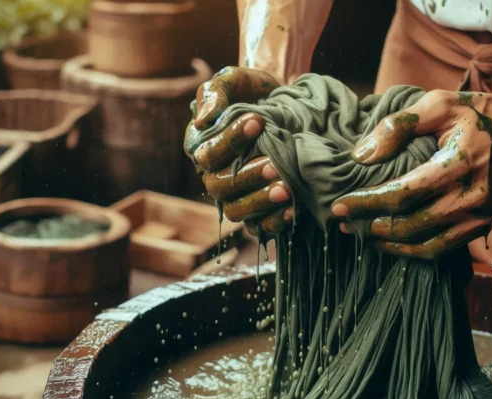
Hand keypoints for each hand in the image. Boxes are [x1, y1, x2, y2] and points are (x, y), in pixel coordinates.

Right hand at [187, 66, 294, 233]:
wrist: (283, 101)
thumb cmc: (252, 90)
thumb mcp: (233, 79)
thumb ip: (215, 92)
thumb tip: (204, 121)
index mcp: (200, 146)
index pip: (207, 153)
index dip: (231, 140)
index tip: (258, 121)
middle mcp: (213, 174)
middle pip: (219, 186)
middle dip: (247, 177)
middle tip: (275, 166)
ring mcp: (235, 194)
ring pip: (235, 210)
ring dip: (260, 201)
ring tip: (287, 189)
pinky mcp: (257, 206)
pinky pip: (257, 225)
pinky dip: (273, 221)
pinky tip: (291, 209)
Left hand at [330, 89, 491, 259]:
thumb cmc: (481, 114)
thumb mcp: (440, 104)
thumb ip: (399, 125)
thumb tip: (361, 155)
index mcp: (457, 166)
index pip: (401, 194)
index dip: (367, 203)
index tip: (340, 204)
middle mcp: (470, 198)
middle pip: (410, 226)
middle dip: (371, 227)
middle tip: (344, 222)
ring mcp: (478, 217)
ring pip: (425, 246)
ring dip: (390, 245)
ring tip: (364, 235)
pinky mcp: (482, 226)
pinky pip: (442, 249)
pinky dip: (414, 251)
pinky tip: (394, 242)